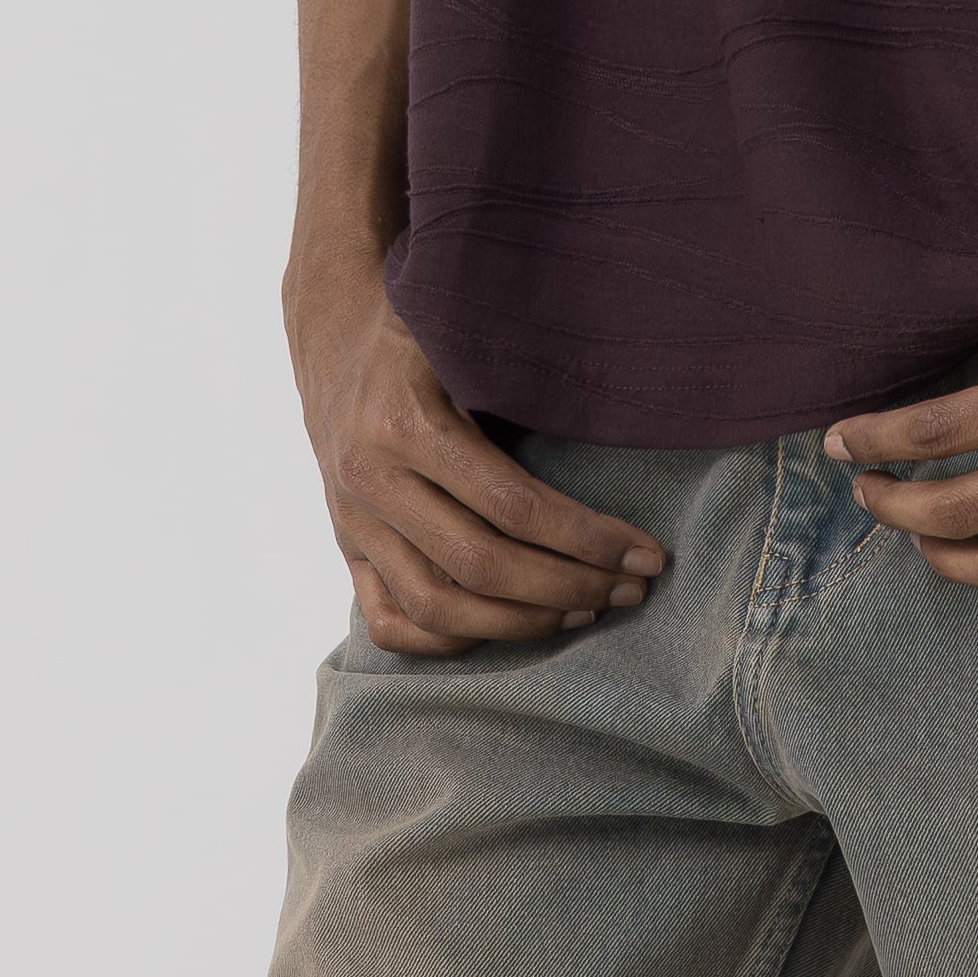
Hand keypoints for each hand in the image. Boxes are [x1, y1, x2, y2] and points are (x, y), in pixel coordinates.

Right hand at [285, 261, 666, 654]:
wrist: (332, 334)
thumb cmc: (422, 332)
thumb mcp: (468, 338)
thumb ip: (525, 384)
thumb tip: (623, 433)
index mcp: (405, 424)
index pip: (513, 506)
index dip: (588, 540)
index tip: (645, 556)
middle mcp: (372, 482)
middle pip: (480, 567)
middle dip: (568, 587)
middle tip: (628, 592)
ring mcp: (352, 523)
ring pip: (437, 609)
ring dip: (520, 625)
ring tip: (582, 613)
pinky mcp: (347, 550)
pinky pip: (391, 624)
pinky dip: (449, 643)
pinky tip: (507, 628)